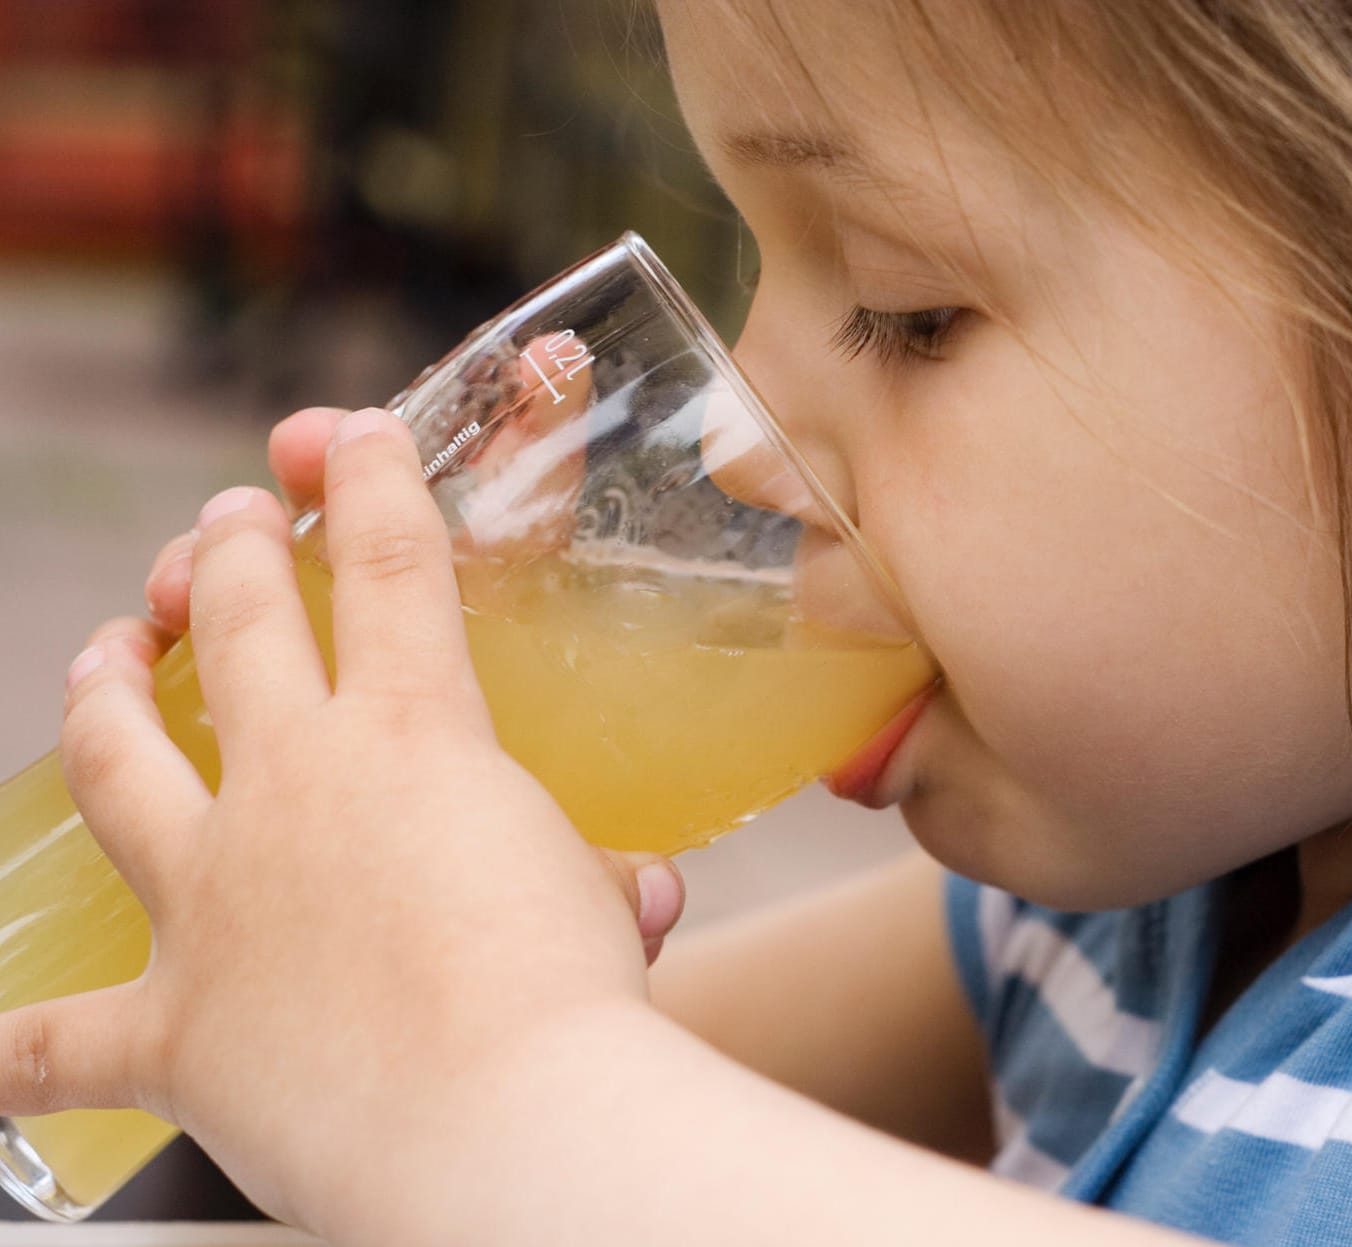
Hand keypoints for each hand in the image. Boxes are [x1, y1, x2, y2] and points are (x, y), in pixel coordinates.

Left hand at [12, 409, 679, 1230]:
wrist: (508, 1122)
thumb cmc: (574, 1007)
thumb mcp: (602, 910)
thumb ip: (598, 882)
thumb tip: (640, 897)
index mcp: (415, 740)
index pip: (388, 565)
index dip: (368, 483)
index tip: (351, 438)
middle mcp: (296, 788)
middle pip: (235, 624)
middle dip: (225, 552)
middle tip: (225, 523)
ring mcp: (213, 896)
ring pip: (121, 757)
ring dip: (103, 690)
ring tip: (103, 650)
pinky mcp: (171, 1022)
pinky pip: (57, 1041)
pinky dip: (17, 1046)